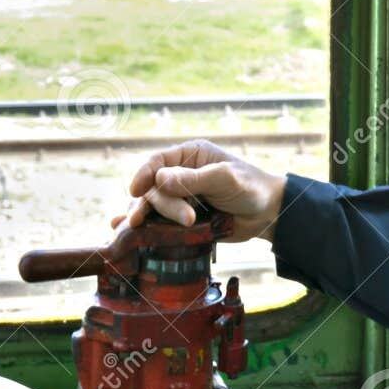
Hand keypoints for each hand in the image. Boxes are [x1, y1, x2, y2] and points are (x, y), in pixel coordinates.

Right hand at [115, 139, 286, 242]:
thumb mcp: (227, 180)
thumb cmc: (251, 188)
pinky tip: (121, 232)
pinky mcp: (180, 220)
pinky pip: (156, 222)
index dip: (143, 175)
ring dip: (144, 216)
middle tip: (189, 219)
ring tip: (136, 228)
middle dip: (163, 204)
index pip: (157, 161)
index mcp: (189, 156)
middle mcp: (179, 175)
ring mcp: (179, 198)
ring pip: (150, 206)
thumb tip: (160, 179)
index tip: (135, 191)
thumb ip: (195, 179)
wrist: (267, 215)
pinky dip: (141, 226)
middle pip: (153, 187)